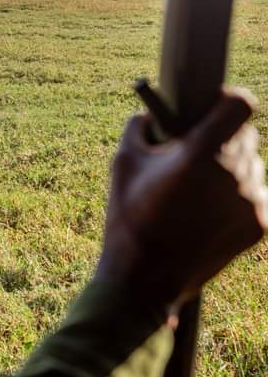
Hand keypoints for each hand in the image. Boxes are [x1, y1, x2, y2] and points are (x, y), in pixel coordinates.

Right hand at [96, 88, 266, 313]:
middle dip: (221, 136)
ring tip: (198, 187)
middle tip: (194, 151)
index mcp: (200, 154)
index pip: (241, 104)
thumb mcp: (122, 163)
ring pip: (252, 164)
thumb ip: (137, 127)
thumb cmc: (128, 216)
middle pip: (245, 134)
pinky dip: (235, 194)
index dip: (227, 98)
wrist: (144, 279)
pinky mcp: (260, 225)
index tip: (212, 105)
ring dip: (231, 166)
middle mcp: (234, 174)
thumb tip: (149, 114)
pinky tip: (206, 209)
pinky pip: (254, 193)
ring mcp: (251, 201)